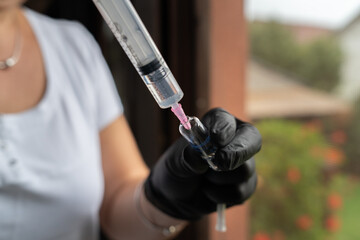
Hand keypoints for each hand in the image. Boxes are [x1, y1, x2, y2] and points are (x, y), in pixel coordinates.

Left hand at [144, 108, 261, 219]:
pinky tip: (209, 192)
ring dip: (218, 179)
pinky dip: (219, 195)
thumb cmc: (177, 169)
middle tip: (220, 162)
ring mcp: (244, 162)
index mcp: (216, 124)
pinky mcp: (246, 184)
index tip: (215, 139)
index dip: (223, 128)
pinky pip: (240, 191)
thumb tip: (202, 158)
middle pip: (252, 139)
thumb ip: (189, 158)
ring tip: (203, 179)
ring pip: (245, 169)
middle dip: (236, 153)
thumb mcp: (176, 162)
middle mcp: (235, 138)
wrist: (177, 196)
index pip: (226, 120)